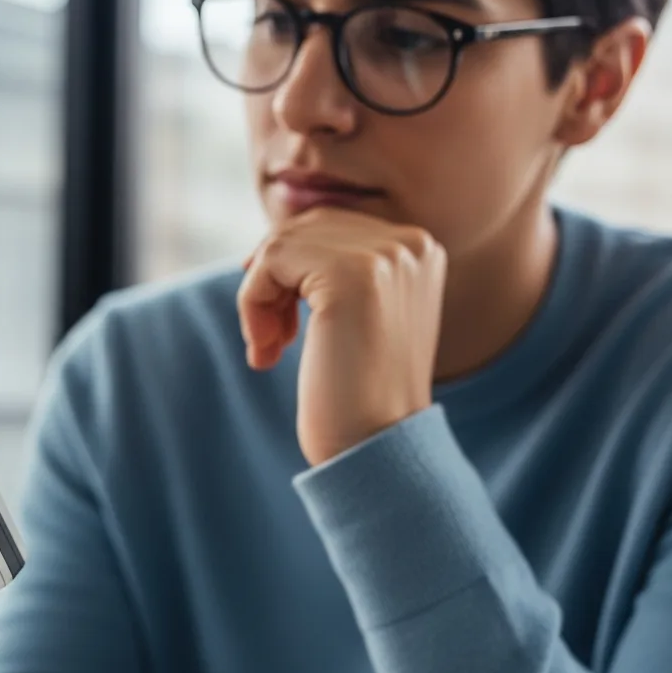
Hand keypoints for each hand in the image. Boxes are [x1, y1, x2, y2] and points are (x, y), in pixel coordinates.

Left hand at [238, 208, 446, 466]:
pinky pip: (271, 261)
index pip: (328, 226)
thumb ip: (331, 269)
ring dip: (259, 296)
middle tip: (272, 338)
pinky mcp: (352, 274)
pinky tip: (267, 350)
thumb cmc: (355, 392)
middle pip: (304, 228)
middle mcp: (410, 243)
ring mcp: (385, 255)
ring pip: (282, 243)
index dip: (289, 271)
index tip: (284, 325)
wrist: (374, 447)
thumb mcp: (355, 316)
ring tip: (269, 346)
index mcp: (419, 249)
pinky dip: (252, 302)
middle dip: (273, 279)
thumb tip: (268, 241)